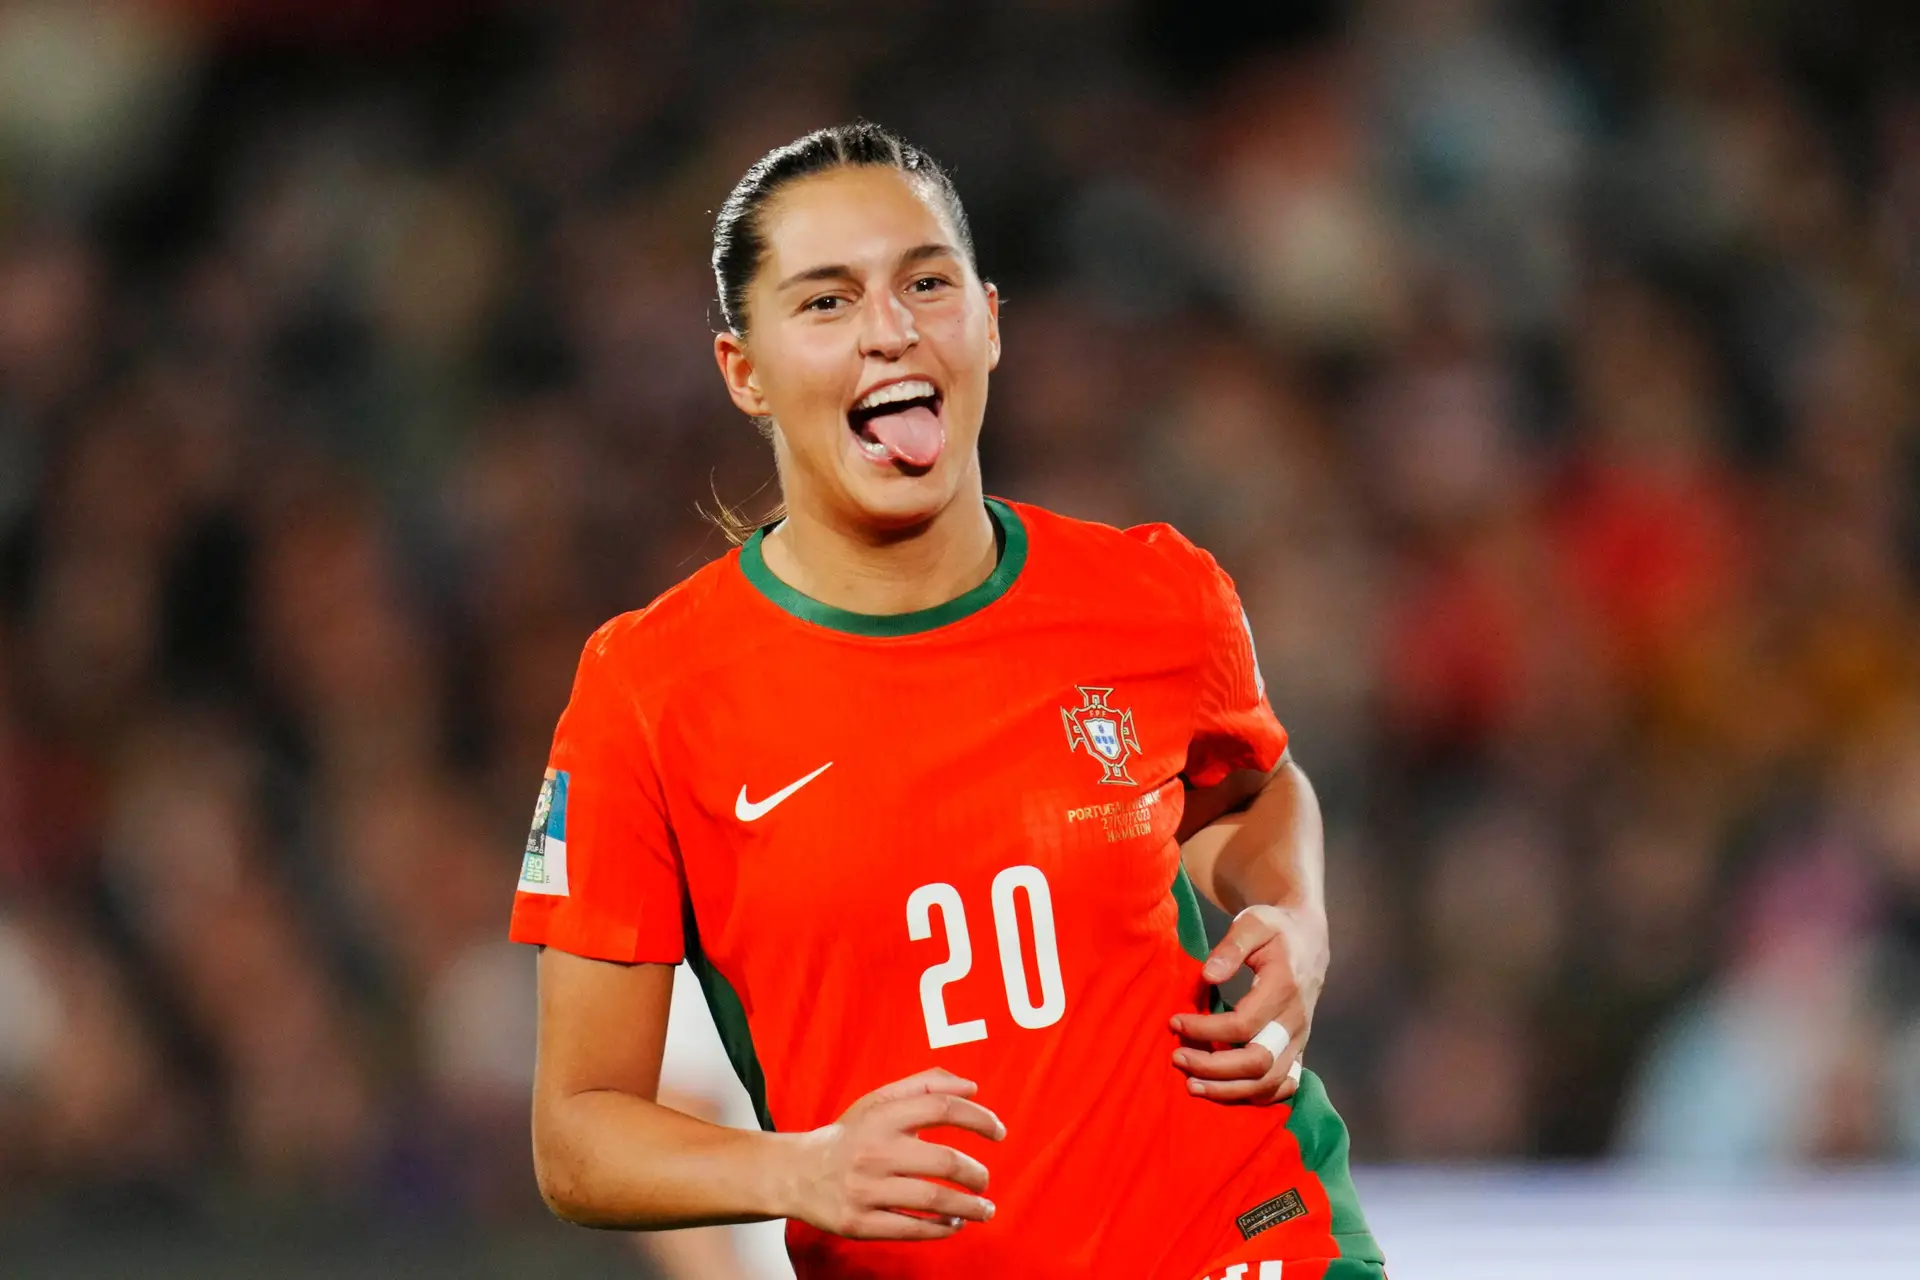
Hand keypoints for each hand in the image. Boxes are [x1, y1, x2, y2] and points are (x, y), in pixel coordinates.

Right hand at [784, 1067, 1004, 1239]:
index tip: (998, 1131)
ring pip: (933, 1199)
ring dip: (970, 1206)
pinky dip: (942, 1228)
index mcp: (880, 1116)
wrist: (796, 1173)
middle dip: (976, 1173)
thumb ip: (925, 1086)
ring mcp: (865, 1190)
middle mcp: (873, 1151)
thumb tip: (972, 1088)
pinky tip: (955, 1223)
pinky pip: (912, 1229)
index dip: (977, 1117)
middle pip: (944, 1160)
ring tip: (985, 1208)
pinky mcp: (859, 1223)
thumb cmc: (850, 1135)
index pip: (940, 1107)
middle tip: (984, 1180)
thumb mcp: (879, 1101)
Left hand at [1168, 904, 1326, 1103]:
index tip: (1175, 1021)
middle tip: (1177, 1057)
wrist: (1307, 939)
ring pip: (1269, 1082)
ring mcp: (1300, 1040)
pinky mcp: (1298, 1050)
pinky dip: (1254, 1096)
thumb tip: (1207, 976)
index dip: (1206, 1030)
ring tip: (1192, 1085)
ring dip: (1228, 1089)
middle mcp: (1296, 1022)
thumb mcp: (1253, 923)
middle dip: (1213, 1067)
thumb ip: (1231, 947)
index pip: (1243, 1025)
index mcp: (1284, 988)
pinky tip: (1224, 1092)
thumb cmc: (1275, 929)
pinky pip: (1282, 1086)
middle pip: (1257, 1062)